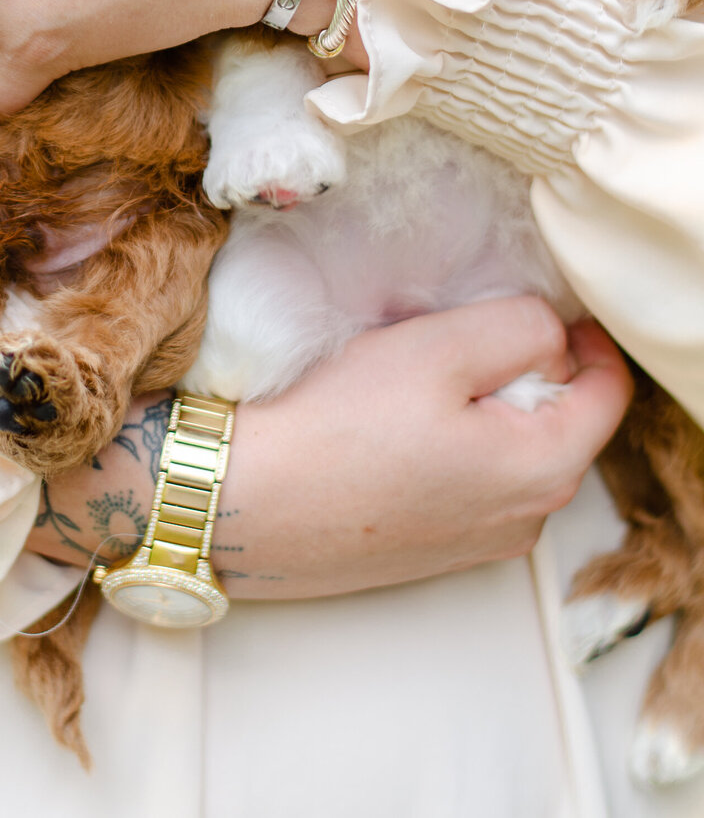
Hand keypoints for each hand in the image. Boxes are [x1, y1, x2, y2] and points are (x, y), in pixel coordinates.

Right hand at [30, 301, 631, 596]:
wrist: (238, 503)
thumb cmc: (335, 426)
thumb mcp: (438, 347)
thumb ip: (518, 327)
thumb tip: (550, 334)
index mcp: (543, 470)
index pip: (607, 391)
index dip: (584, 334)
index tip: (537, 298)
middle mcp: (523, 520)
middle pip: (556, 419)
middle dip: (519, 365)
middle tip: (449, 325)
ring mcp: (474, 542)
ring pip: (506, 446)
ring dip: (476, 400)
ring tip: (407, 368)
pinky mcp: (425, 548)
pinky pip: (463, 476)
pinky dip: (444, 437)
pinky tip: (382, 417)